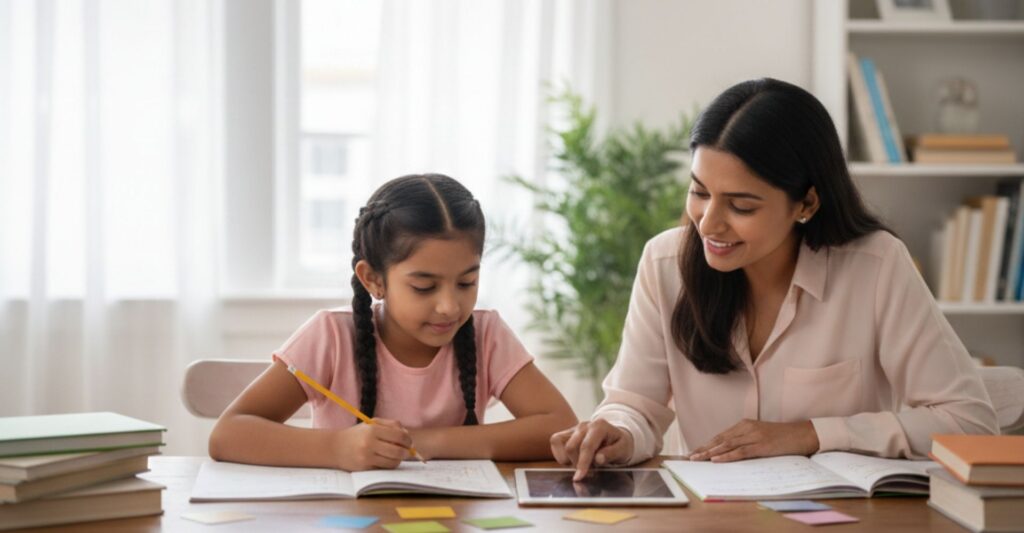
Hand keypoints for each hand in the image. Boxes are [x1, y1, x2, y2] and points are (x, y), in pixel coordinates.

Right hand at [332, 418, 413, 470]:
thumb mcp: (372, 424)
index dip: (408, 440)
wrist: (334, 447)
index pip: (399, 436)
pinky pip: (385, 468)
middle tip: (407, 451)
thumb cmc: (357, 434)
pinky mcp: (365, 467)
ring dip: (399, 459)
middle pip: (398, 451)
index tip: (409, 442)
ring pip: (393, 462)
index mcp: (373, 430)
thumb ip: (391, 425)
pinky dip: (389, 464)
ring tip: (397, 455)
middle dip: (407, 452)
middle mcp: (369, 443)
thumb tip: (407, 435)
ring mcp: (367, 457)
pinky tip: (387, 460)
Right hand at [550, 419, 632, 480]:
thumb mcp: (623, 449)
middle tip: (591, 470)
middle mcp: (584, 425)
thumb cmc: (620, 444)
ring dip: (570, 460)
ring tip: (584, 463)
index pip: (586, 446)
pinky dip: (561, 454)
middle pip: (571, 447)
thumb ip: (612, 453)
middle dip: (577, 463)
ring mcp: (574, 428)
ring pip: (562, 446)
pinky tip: (573, 459)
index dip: (582, 463)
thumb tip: (598, 459)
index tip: (579, 477)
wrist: (615, 437)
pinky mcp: (567, 432)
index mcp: (599, 426)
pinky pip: (555, 442)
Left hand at [688, 419, 818, 462]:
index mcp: (745, 425)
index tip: (693, 451)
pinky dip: (727, 456)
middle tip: (689, 457)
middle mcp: (746, 428)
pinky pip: (741, 451)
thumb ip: (745, 441)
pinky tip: (716, 459)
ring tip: (697, 458)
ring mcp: (754, 436)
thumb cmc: (782, 437)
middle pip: (720, 439)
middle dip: (704, 448)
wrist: (803, 434)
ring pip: (727, 445)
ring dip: (710, 453)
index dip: (706, 444)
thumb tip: (728, 453)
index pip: (721, 436)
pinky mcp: (762, 445)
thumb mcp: (760, 436)